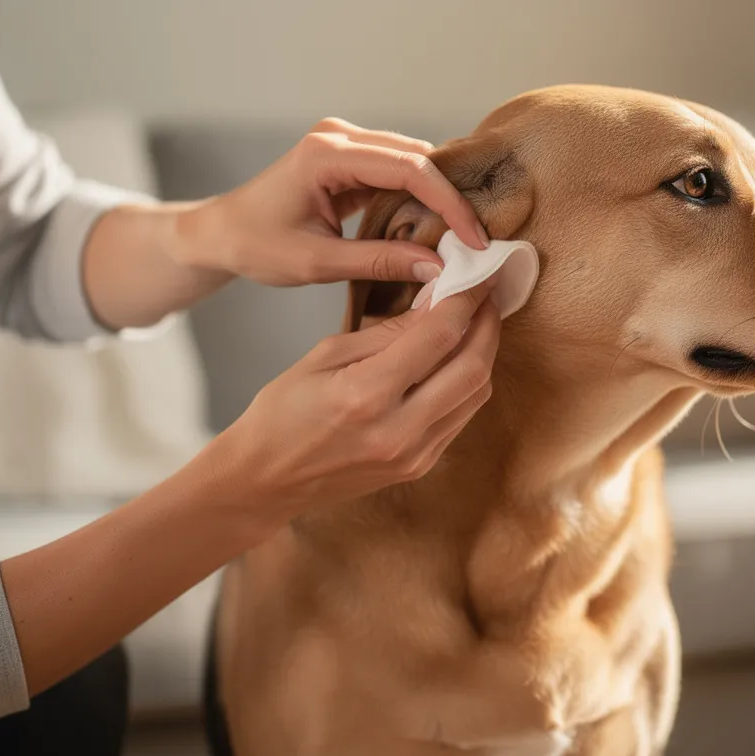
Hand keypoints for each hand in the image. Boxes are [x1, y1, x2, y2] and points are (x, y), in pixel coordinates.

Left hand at [172, 118, 489, 286]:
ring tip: (465, 236)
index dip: (449, 204)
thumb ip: (380, 262)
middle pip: (418, 158)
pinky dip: (422, 196)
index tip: (476, 240)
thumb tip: (438, 269)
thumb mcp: (318, 263)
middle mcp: (339, 137)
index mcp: (327, 155)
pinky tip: (438, 226)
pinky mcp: (350, 157)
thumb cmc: (256, 245)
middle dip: (452, 198)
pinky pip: (398, 170)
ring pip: (413, 161)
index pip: (409, 169)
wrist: (220, 233)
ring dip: (440, 196)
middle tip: (479, 241)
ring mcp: (345, 142)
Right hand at [201, 279, 500, 526]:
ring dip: (483, 353)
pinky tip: (457, 360)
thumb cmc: (283, 411)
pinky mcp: (419, 466)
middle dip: (488, 325)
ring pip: (476, 395)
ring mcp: (414, 454)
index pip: (439, 336)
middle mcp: (398, 429)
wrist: (266, 480)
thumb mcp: (326, 355)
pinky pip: (461, 417)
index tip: (477, 275)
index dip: (466, 300)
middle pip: (473, 368)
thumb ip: (388, 331)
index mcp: (366, 394)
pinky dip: (467, 383)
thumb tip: (436, 301)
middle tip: (485, 295)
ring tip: (475, 322)